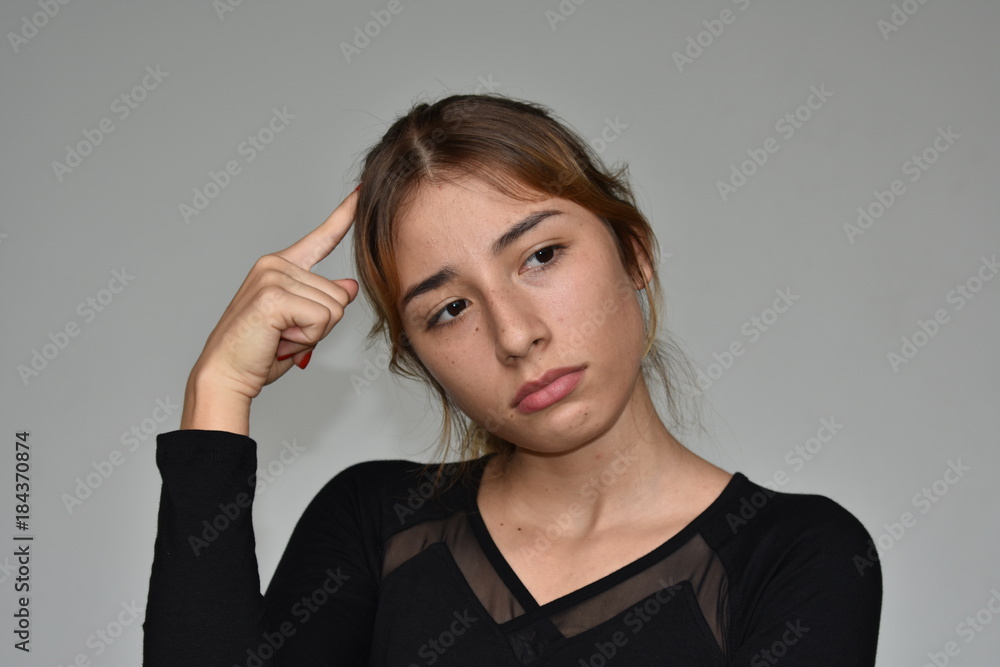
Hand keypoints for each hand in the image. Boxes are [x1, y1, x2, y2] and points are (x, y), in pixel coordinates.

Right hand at [181, 188, 360, 431]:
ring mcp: (273, 277)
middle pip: (339, 294)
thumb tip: (350, 286)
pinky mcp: (274, 296)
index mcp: (280, 266)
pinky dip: (308, 338)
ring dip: (313, 333)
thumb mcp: (301, 323)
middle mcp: (275, 265)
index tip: (362, 191)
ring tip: (280, 336)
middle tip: (285, 333)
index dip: (345, 215)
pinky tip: (280, 338)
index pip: (321, 237)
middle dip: (320, 324)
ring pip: (334, 308)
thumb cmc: (258, 351)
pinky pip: (323, 319)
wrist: (226, 372)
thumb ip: (323, 301)